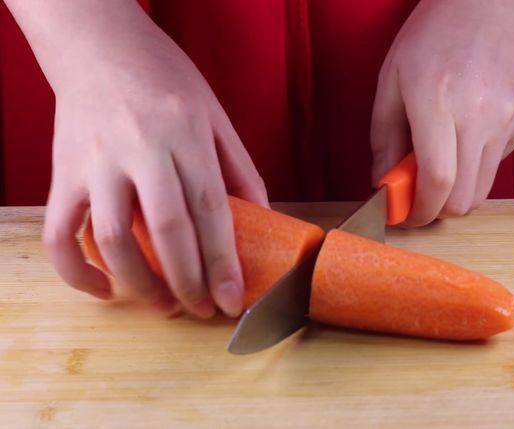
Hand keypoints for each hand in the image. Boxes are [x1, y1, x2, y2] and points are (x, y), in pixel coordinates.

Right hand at [7, 0, 267, 317]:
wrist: (96, 43)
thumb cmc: (164, 77)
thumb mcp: (214, 115)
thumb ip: (239, 168)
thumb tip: (263, 219)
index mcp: (183, 133)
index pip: (209, 209)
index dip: (222, 262)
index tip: (233, 300)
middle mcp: (138, 148)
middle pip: (166, 230)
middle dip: (189, 282)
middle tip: (205, 310)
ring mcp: (94, 162)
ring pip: (111, 238)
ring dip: (139, 283)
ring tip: (165, 305)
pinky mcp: (61, 172)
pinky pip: (59, 232)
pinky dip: (76, 271)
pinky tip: (105, 290)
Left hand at [371, 0, 513, 225]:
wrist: (489, 2)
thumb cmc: (433, 35)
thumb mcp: (392, 79)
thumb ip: (384, 138)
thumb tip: (382, 184)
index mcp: (437, 101)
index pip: (436, 181)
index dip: (420, 211)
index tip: (407, 215)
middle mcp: (478, 114)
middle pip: (463, 198)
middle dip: (437, 209)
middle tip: (420, 196)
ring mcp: (507, 118)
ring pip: (482, 188)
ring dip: (457, 191)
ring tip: (442, 163)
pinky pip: (498, 162)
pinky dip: (477, 164)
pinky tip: (467, 133)